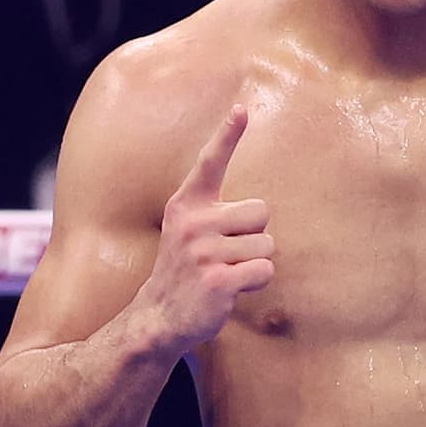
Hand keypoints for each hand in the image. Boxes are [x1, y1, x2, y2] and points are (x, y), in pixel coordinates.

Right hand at [136, 106, 273, 349]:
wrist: (159, 317)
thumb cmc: (187, 269)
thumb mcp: (190, 231)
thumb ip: (216, 212)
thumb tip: (258, 208)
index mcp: (186, 205)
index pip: (210, 163)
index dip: (227, 135)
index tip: (241, 109)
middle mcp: (192, 223)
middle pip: (261, 211)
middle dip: (254, 235)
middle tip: (226, 255)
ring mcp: (202, 251)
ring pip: (267, 244)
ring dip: (255, 262)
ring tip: (226, 272)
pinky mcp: (217, 279)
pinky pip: (264, 270)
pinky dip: (256, 282)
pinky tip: (231, 290)